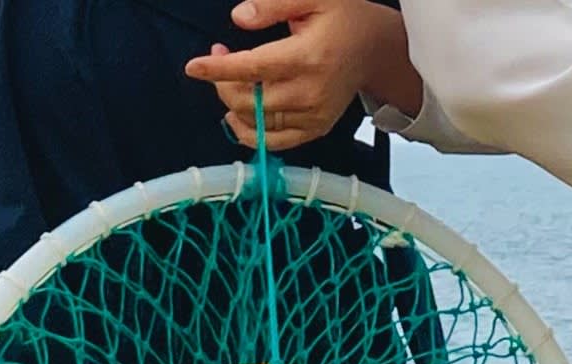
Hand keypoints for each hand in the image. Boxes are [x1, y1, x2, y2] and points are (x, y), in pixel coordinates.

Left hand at [183, 0, 410, 149]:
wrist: (377, 49)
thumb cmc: (345, 18)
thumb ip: (273, 5)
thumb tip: (238, 18)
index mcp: (308, 57)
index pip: (252, 68)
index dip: (218, 69)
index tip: (194, 66)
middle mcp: (310, 92)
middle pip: (248, 99)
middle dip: (222, 81)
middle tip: (220, 56)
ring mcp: (314, 115)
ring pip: (255, 120)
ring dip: (232, 102)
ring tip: (232, 78)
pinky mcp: (316, 128)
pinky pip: (273, 142)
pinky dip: (248, 133)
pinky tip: (237, 115)